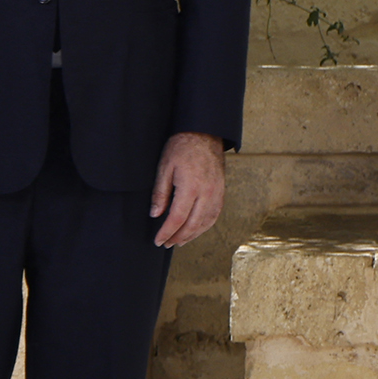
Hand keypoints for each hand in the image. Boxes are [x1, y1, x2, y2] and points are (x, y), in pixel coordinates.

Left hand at [149, 131, 228, 249]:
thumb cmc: (182, 148)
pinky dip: (205, 226)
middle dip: (178, 237)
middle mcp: (207, 193)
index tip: (158, 240)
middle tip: (166, 244)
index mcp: (191, 187)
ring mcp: (217, 193)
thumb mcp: (164, 168)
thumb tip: (155, 214)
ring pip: (206, 222)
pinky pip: (214, 215)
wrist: (205, 134)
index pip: (178, 218)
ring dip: (192, 235)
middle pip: (193, 224)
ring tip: (179, 241)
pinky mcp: (222, 192)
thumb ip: (160, 193)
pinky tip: (196, 230)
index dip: (167, 232)